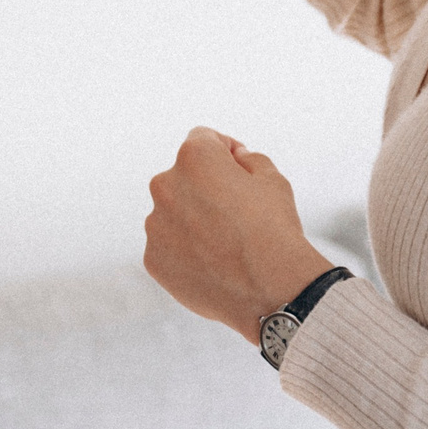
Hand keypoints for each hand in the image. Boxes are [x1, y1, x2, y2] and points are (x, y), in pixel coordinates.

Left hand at [143, 128, 333, 341]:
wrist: (270, 289)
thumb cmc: (274, 230)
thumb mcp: (272, 178)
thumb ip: (247, 158)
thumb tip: (234, 157)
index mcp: (194, 157)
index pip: (203, 140)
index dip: (226, 153)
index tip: (240, 172)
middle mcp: (165, 184)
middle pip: (184, 178)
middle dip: (205, 188)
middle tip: (235, 214)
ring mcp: (155, 224)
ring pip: (173, 214)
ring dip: (192, 221)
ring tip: (225, 244)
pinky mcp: (152, 258)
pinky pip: (168, 247)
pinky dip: (185, 252)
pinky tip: (213, 264)